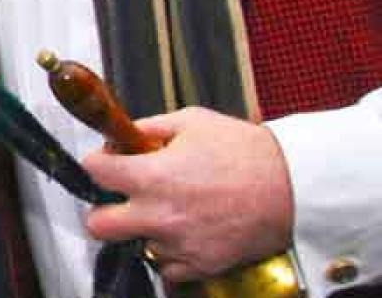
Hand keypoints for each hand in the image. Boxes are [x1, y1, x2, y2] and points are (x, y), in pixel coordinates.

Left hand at [82, 107, 293, 282]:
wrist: (295, 187)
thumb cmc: (249, 153)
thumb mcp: (194, 122)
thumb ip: (150, 128)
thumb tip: (124, 135)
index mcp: (152, 176)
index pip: (93, 172)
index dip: (97, 163)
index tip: (107, 162)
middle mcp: (159, 214)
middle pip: (97, 224)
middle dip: (103, 209)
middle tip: (120, 199)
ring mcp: (178, 243)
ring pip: (135, 245)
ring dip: (144, 230)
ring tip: (168, 213)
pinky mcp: (200, 264)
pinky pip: (167, 267)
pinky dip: (171, 253)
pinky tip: (185, 232)